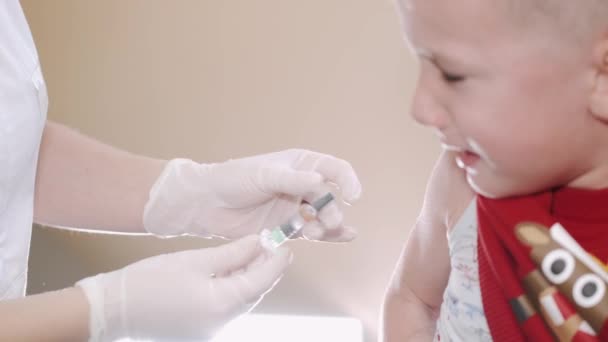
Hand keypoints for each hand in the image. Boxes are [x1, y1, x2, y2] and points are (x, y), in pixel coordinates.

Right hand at [76, 235, 289, 341]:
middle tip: (271, 243)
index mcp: (222, 306)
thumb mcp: (195, 260)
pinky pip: (226, 307)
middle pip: (253, 292)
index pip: (262, 280)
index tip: (285, 243)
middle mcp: (222, 324)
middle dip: (264, 267)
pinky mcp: (201, 330)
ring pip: (241, 300)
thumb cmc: (150, 282)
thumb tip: (260, 242)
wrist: (113, 310)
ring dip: (249, 277)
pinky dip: (233, 288)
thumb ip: (233, 253)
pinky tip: (232, 269)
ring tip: (254, 251)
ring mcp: (211, 331)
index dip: (276, 261)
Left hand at [143, 149, 361, 239]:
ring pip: (323, 216)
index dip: (347, 180)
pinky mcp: (287, 227)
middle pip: (330, 196)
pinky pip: (313, 232)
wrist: (207, 204)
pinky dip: (329, 235)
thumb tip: (320, 181)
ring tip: (319, 231)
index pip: (334, 169)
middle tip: (327, 220)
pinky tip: (345, 237)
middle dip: (333, 208)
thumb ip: (292, 180)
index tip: (352, 195)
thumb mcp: (263, 174)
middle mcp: (302, 185)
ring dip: (329, 224)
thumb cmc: (232, 179)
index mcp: (300, 164)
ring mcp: (296, 207)